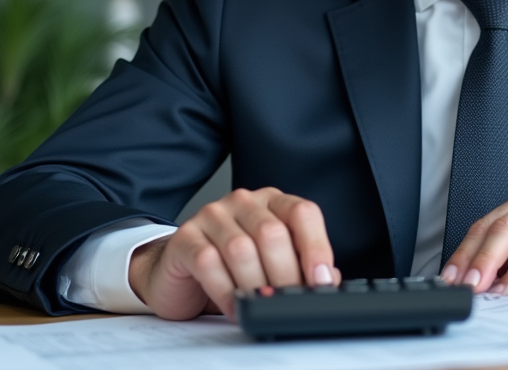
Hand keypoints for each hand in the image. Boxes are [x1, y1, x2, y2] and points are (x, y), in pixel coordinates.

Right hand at [128, 187, 340, 320]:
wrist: (180, 272)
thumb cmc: (232, 267)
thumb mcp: (272, 264)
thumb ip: (301, 267)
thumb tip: (328, 281)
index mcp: (272, 202)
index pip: (303, 212)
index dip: (316, 247)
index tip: (320, 281)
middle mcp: (243, 202)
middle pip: (272, 233)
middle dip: (285, 276)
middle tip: (286, 302)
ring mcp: (212, 215)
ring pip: (241, 249)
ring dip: (255, 286)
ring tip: (259, 306)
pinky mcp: (185, 236)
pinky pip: (209, 262)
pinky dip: (226, 291)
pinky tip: (234, 306)